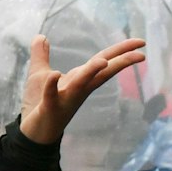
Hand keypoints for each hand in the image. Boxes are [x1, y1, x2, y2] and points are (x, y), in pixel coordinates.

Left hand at [18, 36, 147, 144]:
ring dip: (90, 72)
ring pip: (81, 84)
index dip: (121, 51)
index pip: (103, 61)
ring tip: (102, 62)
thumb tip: (41, 36)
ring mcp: (65, 99)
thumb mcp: (39, 74)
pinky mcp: (49, 108)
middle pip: (102, 73)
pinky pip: (51, 96)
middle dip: (120, 63)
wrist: (30, 134)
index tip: (141, 43)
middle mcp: (78, 88)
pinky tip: (54, 75)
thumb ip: (41, 55)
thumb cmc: (38, 104)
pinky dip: (51, 86)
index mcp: (79, 78)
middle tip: (140, 55)